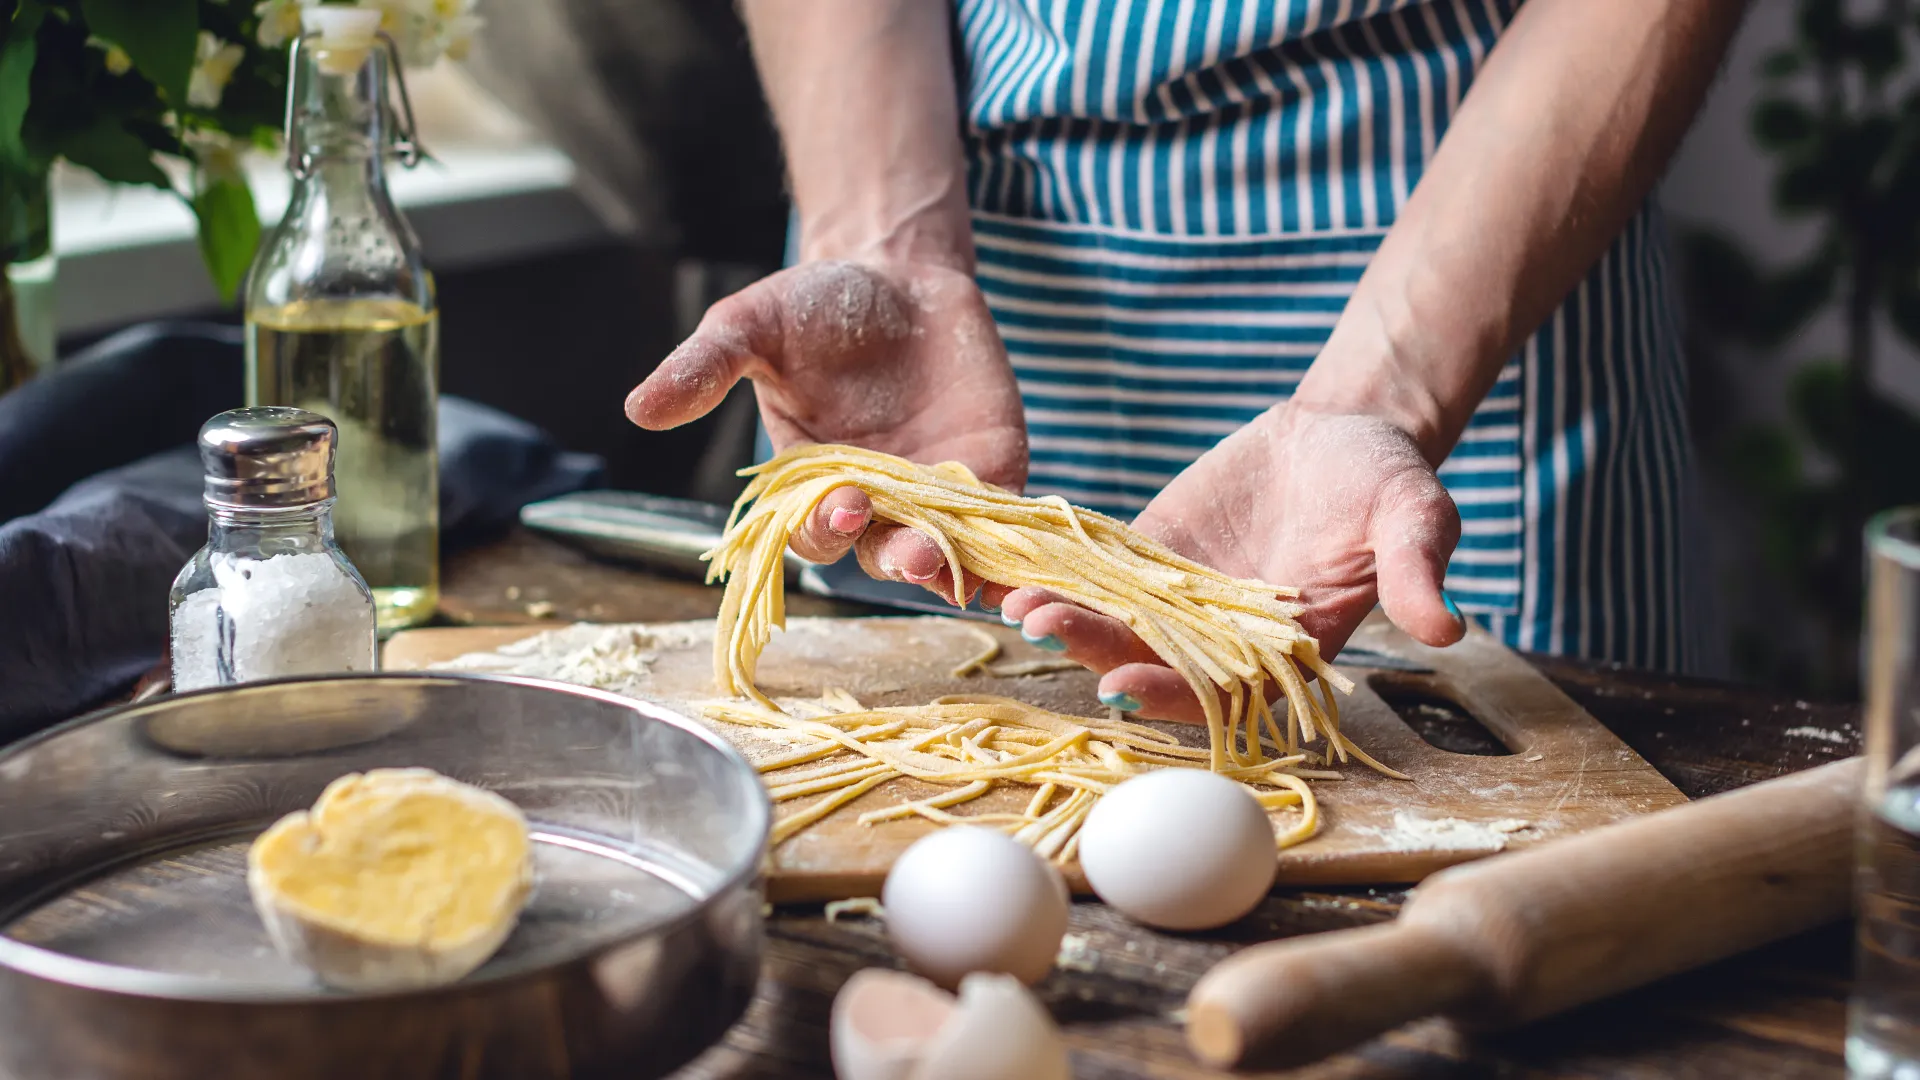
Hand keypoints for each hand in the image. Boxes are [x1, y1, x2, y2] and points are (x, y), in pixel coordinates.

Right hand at [627, 259, 1027, 581]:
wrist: (897, 273)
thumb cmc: (813, 305)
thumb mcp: (750, 326)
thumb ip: (704, 368)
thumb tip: (637, 406)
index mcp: (812, 487)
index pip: (815, 535)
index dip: (827, 527)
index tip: (842, 500)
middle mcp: (875, 507)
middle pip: (885, 556)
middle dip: (900, 557)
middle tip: (916, 550)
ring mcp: (938, 497)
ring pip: (950, 553)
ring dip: (962, 565)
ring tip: (972, 562)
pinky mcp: (994, 474)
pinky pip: (1006, 523)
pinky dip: (1017, 542)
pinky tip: (1031, 550)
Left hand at [990, 403, 1465, 723]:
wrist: (1346, 430)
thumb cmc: (1388, 480)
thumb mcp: (1415, 514)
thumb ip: (1418, 569)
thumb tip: (1446, 627)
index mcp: (1285, 648)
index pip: (1220, 690)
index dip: (1169, 692)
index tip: (1120, 686)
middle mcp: (1222, 636)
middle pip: (1150, 657)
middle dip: (1094, 646)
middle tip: (1042, 625)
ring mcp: (1180, 597)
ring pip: (1113, 617)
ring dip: (1064, 613)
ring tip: (1012, 598)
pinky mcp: (1150, 553)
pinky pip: (1096, 568)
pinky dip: (1054, 567)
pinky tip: (1004, 562)